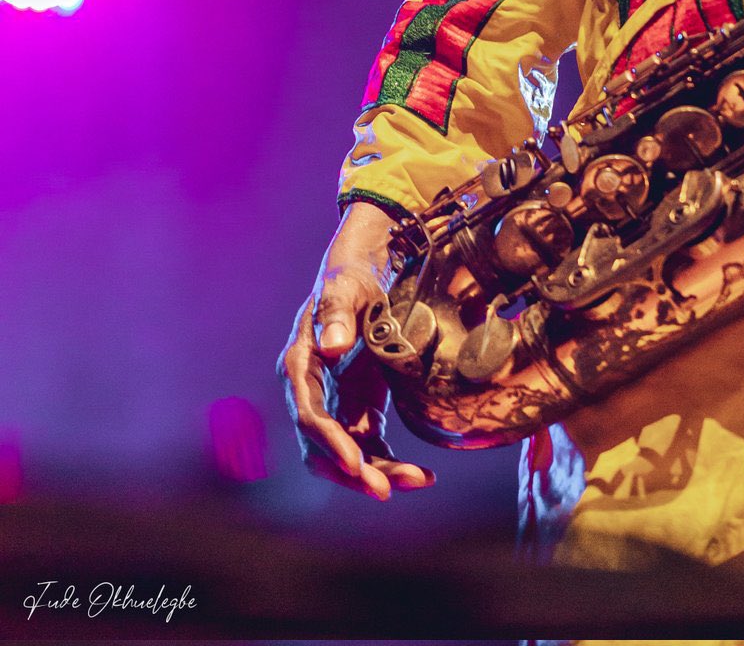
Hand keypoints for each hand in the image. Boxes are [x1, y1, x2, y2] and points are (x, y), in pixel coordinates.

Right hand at [277, 203, 434, 499]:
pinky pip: (370, 445)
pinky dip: (390, 462)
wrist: (365, 274)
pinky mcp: (358, 409)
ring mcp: (335, 405)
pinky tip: (421, 475)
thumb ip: (337, 314)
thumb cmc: (351, 278)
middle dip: (352, 472)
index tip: (355, 463)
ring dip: (376, 474)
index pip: (310, 415)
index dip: (330, 442)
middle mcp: (312, 393)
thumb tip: (329, 344)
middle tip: (386, 490)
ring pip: (348, 453)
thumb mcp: (345, 289)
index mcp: (301, 366)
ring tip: (417, 481)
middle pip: (323, 447)